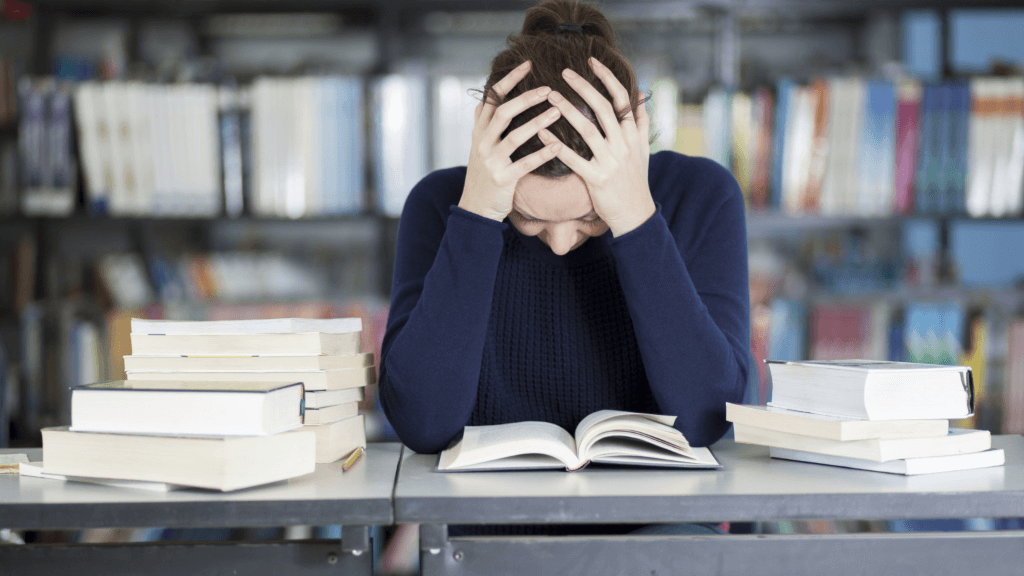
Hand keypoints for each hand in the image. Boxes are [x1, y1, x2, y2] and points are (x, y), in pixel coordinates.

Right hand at [458, 61, 563, 221]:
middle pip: (503, 112)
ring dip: (538, 122)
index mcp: (479, 131)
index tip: (528, 64)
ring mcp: (491, 161)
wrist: (475, 208)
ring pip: (515, 136)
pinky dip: (542, 154)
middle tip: (549, 89)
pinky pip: (525, 164)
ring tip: (558, 112)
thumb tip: (489, 97)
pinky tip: (559, 146)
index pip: (491, 98)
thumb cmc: (484, 175)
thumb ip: (484, 123)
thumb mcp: (478, 146)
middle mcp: (482, 143)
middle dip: (526, 98)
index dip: (509, 80)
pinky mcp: (502, 179)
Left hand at [539, 57, 654, 236]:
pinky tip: (540, 132)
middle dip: (583, 86)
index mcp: (633, 135)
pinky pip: (573, 158)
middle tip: (564, 72)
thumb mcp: (644, 149)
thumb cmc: (636, 181)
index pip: (622, 98)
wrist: (635, 215)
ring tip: (549, 96)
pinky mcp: (596, 179)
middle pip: (602, 108)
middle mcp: (623, 145)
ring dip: (567, 110)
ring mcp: (610, 162)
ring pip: (587, 129)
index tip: (592, 61)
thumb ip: (641, 121)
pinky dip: (556, 144)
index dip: (607, 77)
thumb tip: (640, 93)